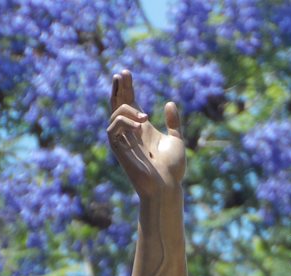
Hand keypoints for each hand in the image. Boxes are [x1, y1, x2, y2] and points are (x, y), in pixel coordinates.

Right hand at [106, 70, 185, 198]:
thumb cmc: (172, 169)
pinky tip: (139, 125)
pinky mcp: (119, 149)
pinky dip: (124, 121)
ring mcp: (123, 140)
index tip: (126, 73)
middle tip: (122, 73)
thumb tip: (169, 103)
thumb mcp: (177, 140)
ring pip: (115, 114)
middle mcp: (130, 132)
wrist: (167, 187)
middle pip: (118, 104)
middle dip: (119, 88)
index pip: (129, 103)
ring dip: (127, 109)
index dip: (126, 88)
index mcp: (142, 129)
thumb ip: (173, 122)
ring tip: (145, 118)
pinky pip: (113, 128)